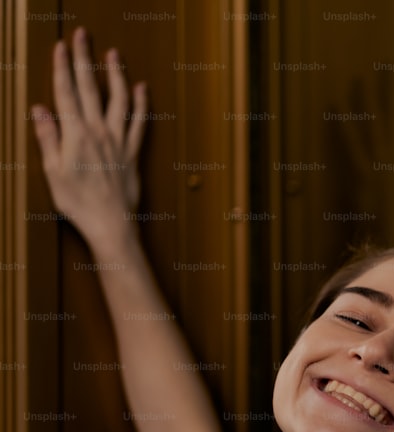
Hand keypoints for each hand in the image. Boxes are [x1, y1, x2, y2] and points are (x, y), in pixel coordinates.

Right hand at [32, 27, 146, 252]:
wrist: (110, 223)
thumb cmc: (78, 202)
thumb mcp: (53, 171)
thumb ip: (48, 138)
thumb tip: (40, 110)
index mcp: (75, 135)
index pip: (66, 93)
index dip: (62, 67)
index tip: (60, 46)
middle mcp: (99, 132)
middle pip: (91, 88)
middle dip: (85, 59)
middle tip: (83, 35)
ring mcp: (119, 140)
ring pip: (119, 100)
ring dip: (116, 74)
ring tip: (114, 54)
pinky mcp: (134, 152)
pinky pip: (140, 123)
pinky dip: (142, 104)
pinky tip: (142, 88)